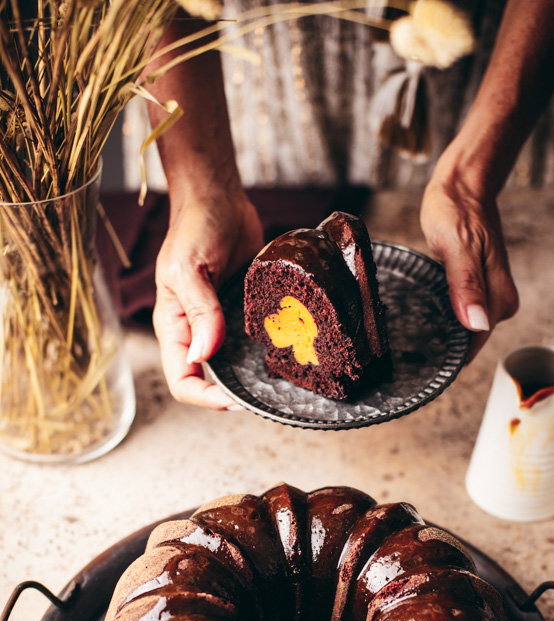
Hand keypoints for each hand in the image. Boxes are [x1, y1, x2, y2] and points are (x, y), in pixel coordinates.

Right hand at [153, 192, 264, 407]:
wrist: (219, 199)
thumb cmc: (195, 227)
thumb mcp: (188, 269)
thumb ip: (199, 312)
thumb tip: (204, 354)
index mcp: (175, 328)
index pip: (182, 381)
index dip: (205, 398)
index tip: (234, 400)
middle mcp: (197, 332)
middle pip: (210, 381)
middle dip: (234, 393)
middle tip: (267, 394)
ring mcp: (221, 325)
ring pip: (235, 366)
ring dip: (254, 376)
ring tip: (282, 380)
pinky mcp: (244, 314)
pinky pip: (254, 343)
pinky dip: (268, 352)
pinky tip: (289, 352)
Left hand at [420, 166, 518, 361]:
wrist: (464, 184)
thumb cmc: (457, 209)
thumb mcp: (458, 245)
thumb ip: (467, 285)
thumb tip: (478, 324)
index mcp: (499, 297)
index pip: (475, 343)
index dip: (449, 357)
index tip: (421, 368)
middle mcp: (499, 302)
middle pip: (470, 340)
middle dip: (443, 348)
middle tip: (406, 355)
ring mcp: (489, 296)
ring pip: (465, 329)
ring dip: (442, 334)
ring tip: (411, 338)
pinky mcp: (477, 289)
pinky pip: (461, 314)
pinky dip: (443, 318)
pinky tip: (424, 318)